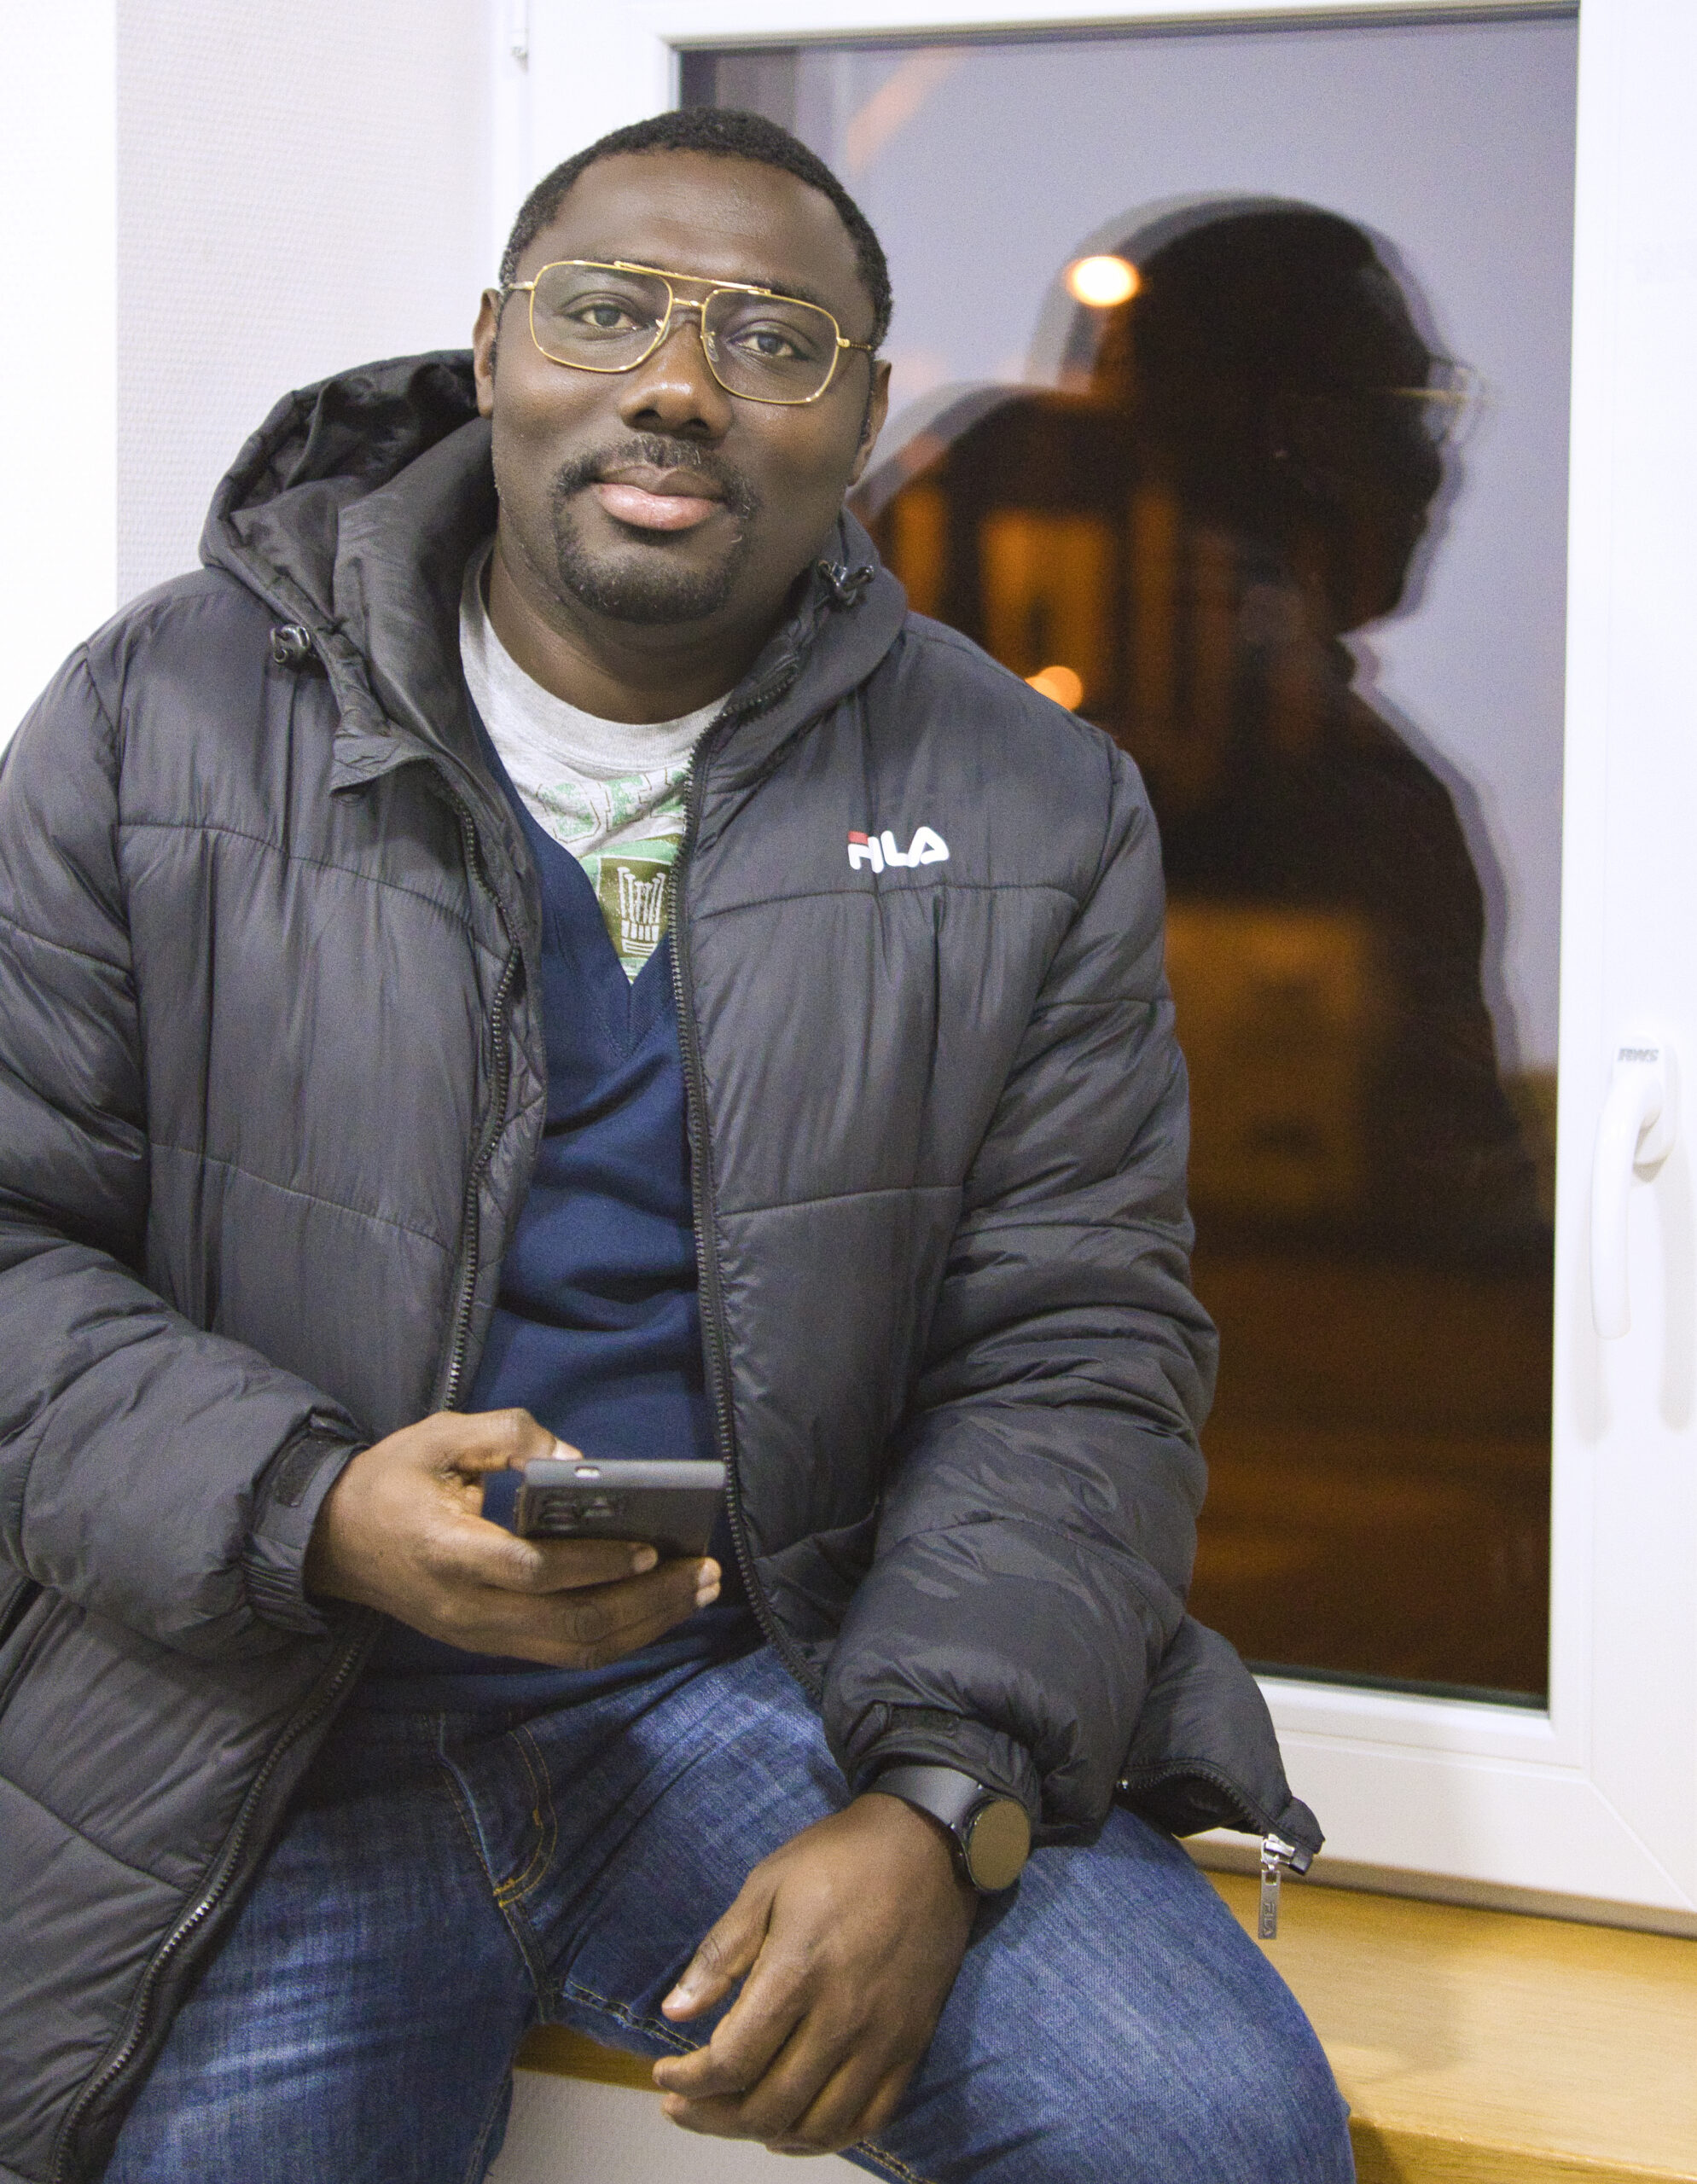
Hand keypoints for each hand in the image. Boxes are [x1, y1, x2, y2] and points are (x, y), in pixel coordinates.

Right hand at [304, 1407, 717, 1666]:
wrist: (335, 1543)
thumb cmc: (391, 1480)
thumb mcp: (439, 1436)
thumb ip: (507, 1436)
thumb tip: (579, 1462)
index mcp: (450, 1551)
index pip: (534, 1572)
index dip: (595, 1565)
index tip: (649, 1547)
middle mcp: (469, 1608)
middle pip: (571, 1624)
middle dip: (647, 1601)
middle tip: (704, 1573)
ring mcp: (480, 1635)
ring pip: (576, 1648)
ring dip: (646, 1624)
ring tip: (699, 1591)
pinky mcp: (491, 1644)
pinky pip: (564, 1652)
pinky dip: (619, 1636)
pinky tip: (658, 1609)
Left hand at [652, 1792, 976, 2153]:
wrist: (926, 1847)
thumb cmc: (838, 1859)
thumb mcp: (767, 1885)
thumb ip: (721, 1953)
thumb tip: (675, 2011)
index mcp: (799, 1971)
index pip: (732, 2060)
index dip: (688, 2081)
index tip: (663, 2077)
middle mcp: (842, 2016)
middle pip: (768, 2104)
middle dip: (711, 2117)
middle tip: (684, 2106)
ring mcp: (882, 2038)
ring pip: (815, 2124)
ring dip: (762, 2133)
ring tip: (730, 2118)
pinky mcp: (910, 2045)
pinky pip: (867, 2119)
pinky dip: (823, 2138)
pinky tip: (792, 2129)